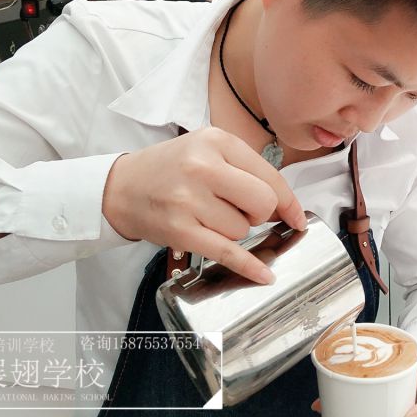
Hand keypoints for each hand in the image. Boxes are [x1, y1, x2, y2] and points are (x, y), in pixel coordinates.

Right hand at [101, 127, 305, 282]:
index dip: (288, 201)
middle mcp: (203, 167)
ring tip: (208, 217)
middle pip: (262, 203)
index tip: (296, 217)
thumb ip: (243, 168)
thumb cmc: (169, 169)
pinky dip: (248, 266)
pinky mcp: (180, 230)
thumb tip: (283, 205)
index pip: (270, 176)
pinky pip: (226, 252)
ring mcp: (190, 200)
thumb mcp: (205, 149)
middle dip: (259, 215)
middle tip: (241, 213)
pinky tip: (263, 274)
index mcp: (216, 141)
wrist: (120, 187)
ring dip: (234, 231)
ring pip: (242, 229)